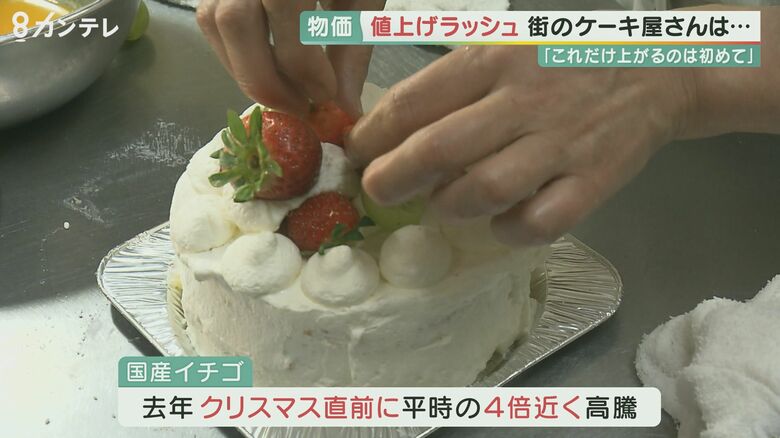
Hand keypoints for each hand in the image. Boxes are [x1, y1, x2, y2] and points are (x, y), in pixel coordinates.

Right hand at [197, 0, 383, 117]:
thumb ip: (352, 51)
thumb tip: (344, 110)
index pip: (284, 6)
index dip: (303, 61)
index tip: (326, 95)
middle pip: (234, 19)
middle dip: (266, 78)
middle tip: (300, 108)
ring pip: (214, 22)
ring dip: (247, 70)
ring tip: (287, 94)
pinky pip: (210, 20)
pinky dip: (237, 54)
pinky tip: (269, 70)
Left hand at [347, 46, 695, 245]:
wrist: (656, 70)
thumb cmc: (562, 63)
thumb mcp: (504, 49)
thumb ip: (451, 84)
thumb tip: (386, 128)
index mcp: (495, 61)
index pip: (414, 101)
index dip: (371, 134)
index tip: (356, 151)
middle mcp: (525, 101)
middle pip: (438, 149)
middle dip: (391, 178)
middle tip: (377, 190)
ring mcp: (562, 144)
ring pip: (484, 190)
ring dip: (448, 206)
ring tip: (441, 203)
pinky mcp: (594, 181)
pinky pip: (538, 223)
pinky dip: (507, 231)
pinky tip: (497, 223)